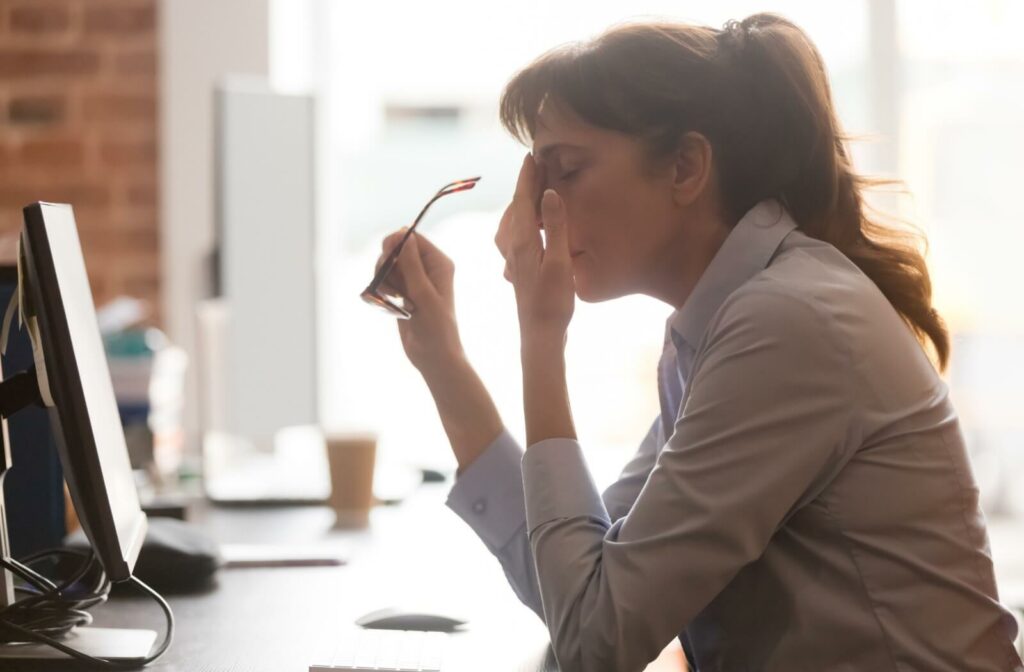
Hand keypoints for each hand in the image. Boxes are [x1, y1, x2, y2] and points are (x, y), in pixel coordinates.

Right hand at [374, 229, 463, 374]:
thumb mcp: (424, 293)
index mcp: (439, 263)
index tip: (387, 258)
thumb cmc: (436, 327)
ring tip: (392, 298)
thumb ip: (412, 264)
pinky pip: (385, 281)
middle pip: (396, 249)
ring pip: (388, 266)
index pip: (413, 239)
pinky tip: (388, 303)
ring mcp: (413, 281)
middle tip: (388, 282)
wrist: (433, 356)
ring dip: (384, 279)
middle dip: (387, 263)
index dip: (396, 243)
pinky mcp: (402, 293)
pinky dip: (382, 289)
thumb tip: (404, 235)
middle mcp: (426, 269)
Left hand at [494, 154, 574, 343]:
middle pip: (516, 207)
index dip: (527, 176)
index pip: (523, 199)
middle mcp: (512, 246)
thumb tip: (549, 193)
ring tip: (534, 188)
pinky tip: (529, 224)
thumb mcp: (559, 262)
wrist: (539, 334)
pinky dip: (521, 220)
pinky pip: (514, 234)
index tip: (531, 155)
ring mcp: (513, 257)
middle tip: (537, 165)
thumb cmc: (553, 302)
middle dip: (525, 185)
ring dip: (522, 202)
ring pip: (512, 221)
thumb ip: (556, 227)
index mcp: (522, 240)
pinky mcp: (517, 267)